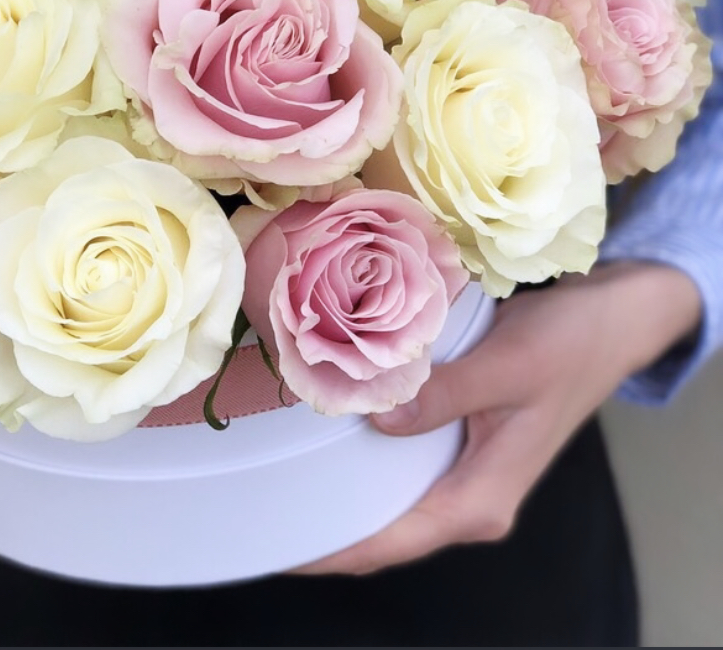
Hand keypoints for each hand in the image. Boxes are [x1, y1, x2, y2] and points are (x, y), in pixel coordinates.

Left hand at [291, 260, 700, 575]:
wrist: (611, 320)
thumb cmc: (568, 345)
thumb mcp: (507, 365)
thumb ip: (444, 396)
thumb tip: (378, 418)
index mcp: (483, 498)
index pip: (393, 542)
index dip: (333, 551)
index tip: (279, 548)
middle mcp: (471, 495)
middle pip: (385, 530)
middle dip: (326, 528)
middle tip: (261, 508)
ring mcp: (467, 470)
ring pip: (391, 497)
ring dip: (341, 491)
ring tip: (279, 475)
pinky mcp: (462, 440)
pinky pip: (402, 463)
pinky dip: (365, 457)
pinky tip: (330, 434)